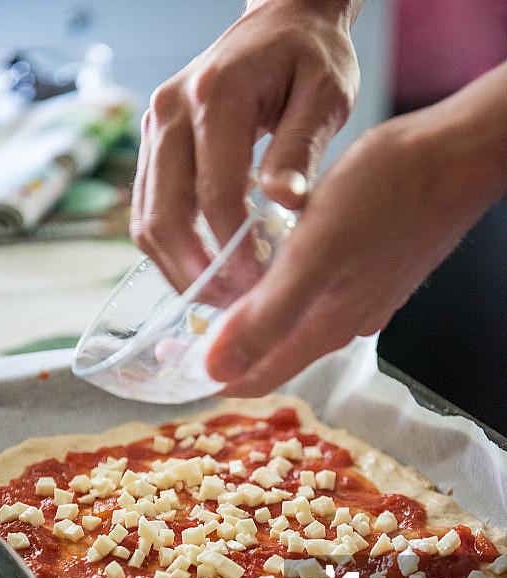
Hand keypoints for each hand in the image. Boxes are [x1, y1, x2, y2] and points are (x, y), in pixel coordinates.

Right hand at [130, 0, 361, 293]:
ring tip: (218, 297)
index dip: (233, 250)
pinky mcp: (154, 145)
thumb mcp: (324, 93)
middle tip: (232, 307)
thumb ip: (302, 148)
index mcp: (216, 95)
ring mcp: (155, 128)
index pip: (214, 193)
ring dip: (177, 268)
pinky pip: (148, 209)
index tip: (261, 286)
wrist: (280, 21)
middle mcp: (172, 111)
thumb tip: (284, 205)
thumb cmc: (309, 56)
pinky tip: (203, 268)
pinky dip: (170, 247)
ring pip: (146, 219)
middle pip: (164, 215)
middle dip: (196, 272)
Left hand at [206, 62, 506, 395]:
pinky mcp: (360, 274)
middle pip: (268, 355)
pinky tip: (261, 264)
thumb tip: (214, 368)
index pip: (254, 377)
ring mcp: (352, 300)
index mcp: (323, 328)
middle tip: (179, 328)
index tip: (168, 361)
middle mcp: (336, 323)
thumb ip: (267, 316)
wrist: (451, 160)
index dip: (207, 375)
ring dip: (246, 319)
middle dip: (222, 348)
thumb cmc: (387, 195)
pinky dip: (273, 291)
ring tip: (211, 296)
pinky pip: (306, 296)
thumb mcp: (316, 253)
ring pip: (286, 324)